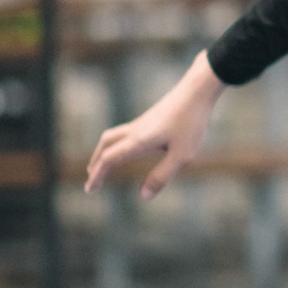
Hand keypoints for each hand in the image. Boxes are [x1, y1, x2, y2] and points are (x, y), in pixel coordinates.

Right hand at [85, 50, 225, 199]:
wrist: (197, 91)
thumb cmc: (192, 123)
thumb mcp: (182, 155)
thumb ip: (162, 175)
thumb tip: (144, 196)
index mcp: (139, 141)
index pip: (109, 160)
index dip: (97, 175)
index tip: (90, 190)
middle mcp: (135, 130)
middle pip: (105, 146)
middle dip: (96, 164)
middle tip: (91, 182)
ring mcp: (141, 122)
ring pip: (112, 136)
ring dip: (103, 152)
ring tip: (101, 166)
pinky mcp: (149, 118)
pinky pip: (123, 132)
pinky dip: (115, 144)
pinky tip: (125, 150)